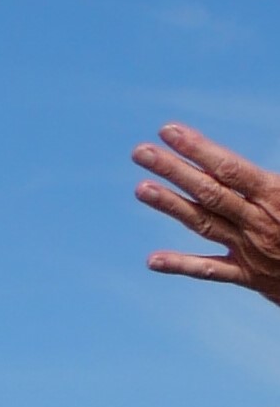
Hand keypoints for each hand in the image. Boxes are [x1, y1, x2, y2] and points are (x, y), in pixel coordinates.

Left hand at [137, 121, 279, 301]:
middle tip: (140, 152)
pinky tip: (153, 261)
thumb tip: (265, 140)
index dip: (197, 149)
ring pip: (204, 224)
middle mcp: (258, 221)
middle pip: (209, 192)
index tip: (168, 131)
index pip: (229, 168)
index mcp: (275, 194)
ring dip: (171, 206)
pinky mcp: (249, 276)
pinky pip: (211, 271)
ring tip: (141, 188)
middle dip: (173, 170)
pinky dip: (182, 265)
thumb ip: (272, 174)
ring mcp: (251, 250)